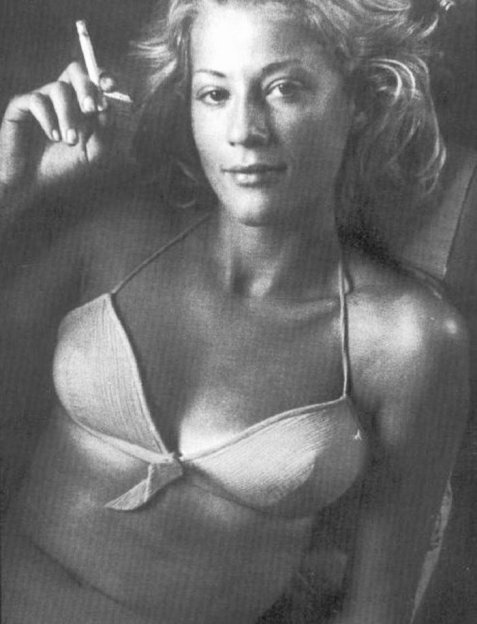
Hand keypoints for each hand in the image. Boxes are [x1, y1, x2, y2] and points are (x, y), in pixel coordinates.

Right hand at [0, 62, 116, 206]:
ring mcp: (43, 99)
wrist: (35, 183)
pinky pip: (36, 100)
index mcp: (82, 104)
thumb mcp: (94, 154)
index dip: (103, 77)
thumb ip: (105, 131)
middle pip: (75, 71)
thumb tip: (108, 107)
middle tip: (91, 110)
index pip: (94, 80)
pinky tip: (53, 137)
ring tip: (70, 141)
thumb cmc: (66, 168)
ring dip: (68, 116)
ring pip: (58, 88)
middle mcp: (63, 97)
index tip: (111, 87)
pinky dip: (48, 119)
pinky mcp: (21, 106)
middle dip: (87, 88)